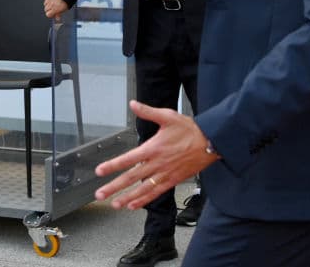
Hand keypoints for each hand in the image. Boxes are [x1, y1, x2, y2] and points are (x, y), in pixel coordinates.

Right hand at [43, 0, 68, 19]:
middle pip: (46, 9)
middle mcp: (50, 4)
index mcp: (54, 9)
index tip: (53, 13)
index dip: (50, 14)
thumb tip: (57, 18)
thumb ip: (59, 14)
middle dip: (49, 9)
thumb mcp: (64, 9)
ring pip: (45, 3)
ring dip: (48, 3)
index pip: (48, 14)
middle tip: (54, 7)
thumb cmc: (67, 0)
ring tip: (54, 1)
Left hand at [95, 101, 218, 209]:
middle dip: (114, 187)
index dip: (112, 165)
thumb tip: (133, 104)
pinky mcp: (173, 180)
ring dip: (127, 197)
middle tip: (100, 194)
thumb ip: (148, 112)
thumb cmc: (189, 129)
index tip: (99, 171)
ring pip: (142, 189)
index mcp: (153, 148)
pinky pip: (156, 192)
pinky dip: (144, 199)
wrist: (210, 142)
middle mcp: (157, 164)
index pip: (128, 159)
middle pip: (131, 177)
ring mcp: (165, 174)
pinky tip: (134, 204)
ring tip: (114, 204)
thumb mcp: (168, 116)